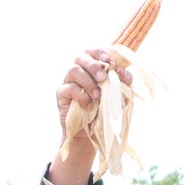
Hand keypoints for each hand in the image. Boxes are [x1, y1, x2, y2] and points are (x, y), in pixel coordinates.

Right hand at [51, 50, 131, 183]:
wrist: (92, 133)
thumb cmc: (105, 111)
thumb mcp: (120, 96)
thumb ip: (123, 82)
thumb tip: (122, 71)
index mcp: (92, 69)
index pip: (92, 51)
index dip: (99, 51)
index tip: (109, 60)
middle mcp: (79, 73)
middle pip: (81, 56)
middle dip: (93, 65)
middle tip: (102, 78)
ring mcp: (69, 82)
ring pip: (74, 70)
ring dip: (88, 81)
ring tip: (97, 95)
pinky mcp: (62, 94)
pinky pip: (69, 88)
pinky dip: (81, 95)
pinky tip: (88, 104)